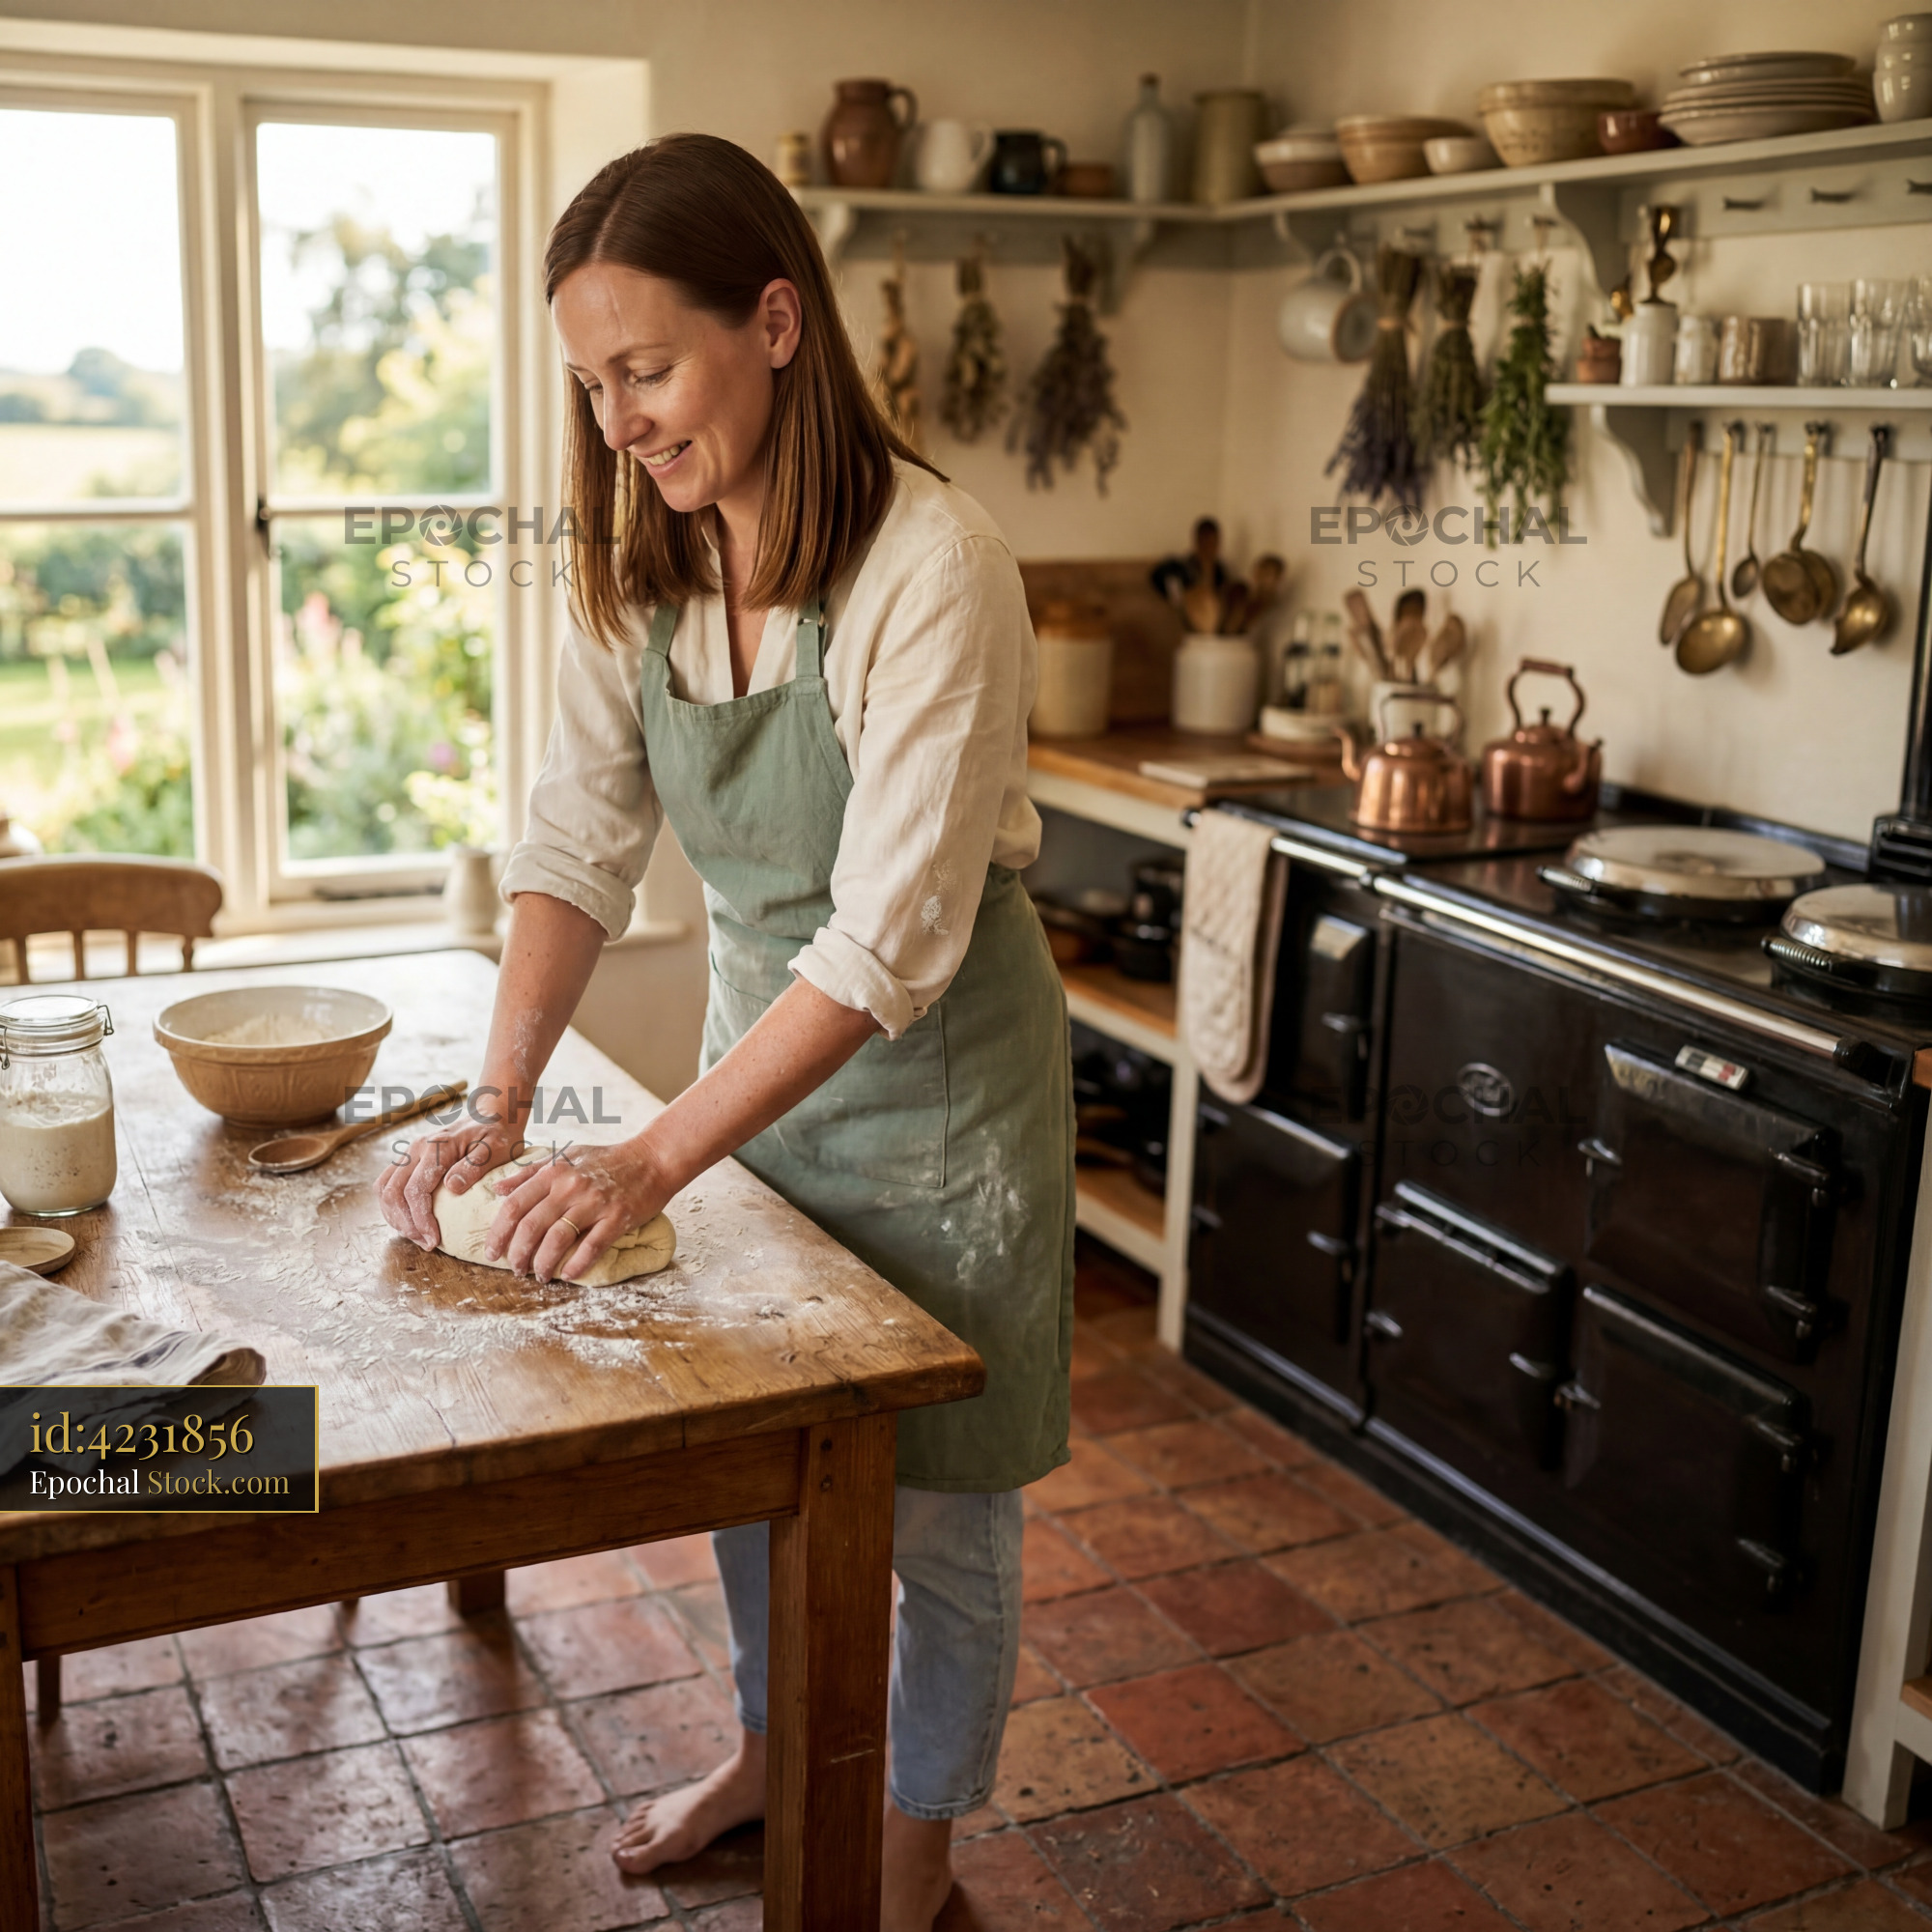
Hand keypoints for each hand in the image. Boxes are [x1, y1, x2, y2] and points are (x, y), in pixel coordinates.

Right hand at [378, 1114, 520, 1249]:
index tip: (434, 1240)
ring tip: (418, 1236)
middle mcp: (416, 1148)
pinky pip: (387, 1184)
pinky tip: (410, 1221)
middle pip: (393, 1192)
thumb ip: (474, 1166)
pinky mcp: (408, 1158)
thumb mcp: (495, 1149)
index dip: (421, 1219)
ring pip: (384, 1189)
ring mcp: (409, 1152)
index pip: (415, 1190)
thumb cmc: (497, 1134)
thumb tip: (451, 1188)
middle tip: (426, 1243)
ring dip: (396, 1217)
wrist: (491, 1115)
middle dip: (406, 1223)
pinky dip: (393, 1206)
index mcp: (437, 1147)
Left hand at [486, 1138, 670, 1281]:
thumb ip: (531, 1173)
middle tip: (515, 1269)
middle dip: (518, 1253)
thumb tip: (498, 1189)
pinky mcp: (618, 1217)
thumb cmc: (607, 1159)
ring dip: (543, 1263)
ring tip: (540, 1276)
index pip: (515, 1205)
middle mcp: (571, 1186)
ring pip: (557, 1239)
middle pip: (531, 1226)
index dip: (499, 1232)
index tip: (492, 1251)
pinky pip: (592, 1246)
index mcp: (554, 1171)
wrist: (652, 1158)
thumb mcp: (566, 1156)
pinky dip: (577, 1265)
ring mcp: (595, 1202)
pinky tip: (568, 1275)